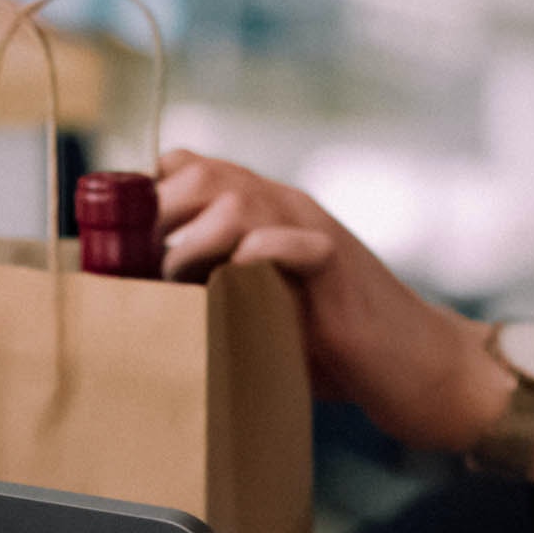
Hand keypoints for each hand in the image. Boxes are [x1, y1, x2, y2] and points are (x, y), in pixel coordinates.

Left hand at [156, 150, 533, 478]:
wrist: (415, 366)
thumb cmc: (330, 346)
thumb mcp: (255, 309)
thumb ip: (207, 290)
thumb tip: (131, 302)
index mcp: (258, 211)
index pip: (186, 166)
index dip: (144, 195)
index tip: (118, 244)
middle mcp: (283, 207)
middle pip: (202, 173)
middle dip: (158, 217)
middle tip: (140, 270)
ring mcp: (312, 229)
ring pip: (237, 198)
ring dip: (195, 242)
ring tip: (181, 285)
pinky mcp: (337, 265)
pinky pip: (289, 241)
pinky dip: (257, 257)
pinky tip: (239, 287)